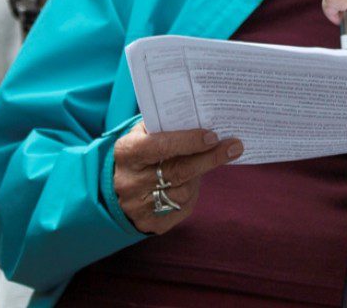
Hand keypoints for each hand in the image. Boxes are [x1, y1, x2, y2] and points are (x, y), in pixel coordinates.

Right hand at [111, 124, 241, 234]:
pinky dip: (191, 194)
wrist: (113, 190)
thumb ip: (163, 128)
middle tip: (234, 147)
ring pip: (184, 191)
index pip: (160, 146)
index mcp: (127, 153)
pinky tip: (191, 183)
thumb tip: (200, 121)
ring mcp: (139, 206)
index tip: (212, 136)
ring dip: (199, 176)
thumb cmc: (136, 155)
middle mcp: (131, 182)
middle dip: (210, 158)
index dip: (188, 141)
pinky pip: (182, 208)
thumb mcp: (140, 136)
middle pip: (179, 171)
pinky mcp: (150, 224)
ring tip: (205, 162)